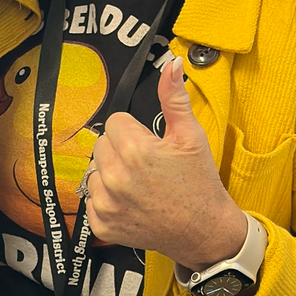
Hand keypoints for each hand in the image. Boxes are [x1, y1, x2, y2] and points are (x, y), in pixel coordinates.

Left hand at [84, 57, 248, 271]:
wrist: (204, 231)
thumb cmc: (200, 184)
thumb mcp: (191, 136)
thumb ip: (174, 98)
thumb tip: (170, 64)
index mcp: (135, 150)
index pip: (115, 122)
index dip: (134, 131)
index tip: (150, 145)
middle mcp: (115, 177)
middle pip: (102, 144)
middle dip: (121, 150)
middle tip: (147, 165)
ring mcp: (106, 204)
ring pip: (94, 171)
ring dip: (111, 174)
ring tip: (139, 185)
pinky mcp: (102, 225)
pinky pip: (91, 200)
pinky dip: (107, 201)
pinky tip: (131, 203)